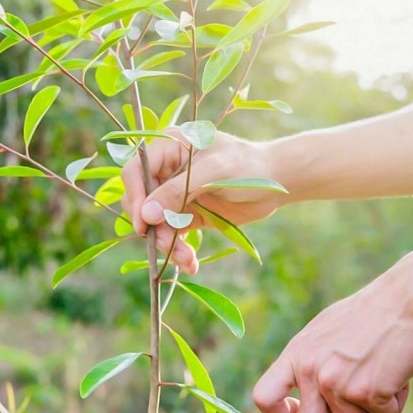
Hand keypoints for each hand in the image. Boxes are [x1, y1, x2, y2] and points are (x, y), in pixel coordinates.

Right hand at [120, 130, 287, 273]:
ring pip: (156, 225)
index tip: (143, 224)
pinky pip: (172, 236)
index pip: (135, 172)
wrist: (277, 183)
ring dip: (168, 245)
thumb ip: (178, 191)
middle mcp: (166, 171)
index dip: (134, 197)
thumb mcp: (213, 173)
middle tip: (168, 247)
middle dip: (154, 228)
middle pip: (142, 203)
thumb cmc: (247, 166)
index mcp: (168, 148)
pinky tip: (190, 264)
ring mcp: (175, 195)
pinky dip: (178, 251)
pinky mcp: (186, 215)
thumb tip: (146, 214)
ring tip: (186, 260)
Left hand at [252, 279, 412, 412]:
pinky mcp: (367, 392)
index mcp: (295, 356)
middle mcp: (310, 372)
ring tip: (383, 374)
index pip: (264, 397)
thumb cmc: (369, 316)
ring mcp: (336, 384)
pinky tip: (397, 372)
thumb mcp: (324, 335)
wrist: (405, 300)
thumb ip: (313, 367)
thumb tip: (311, 409)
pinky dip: (395, 402)